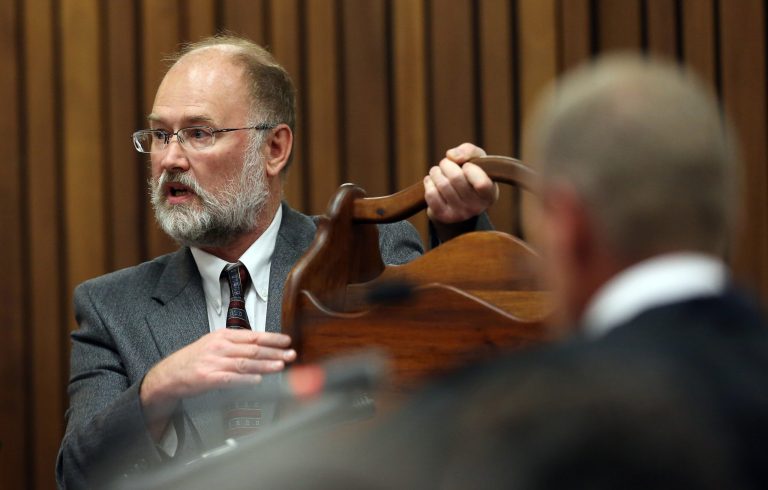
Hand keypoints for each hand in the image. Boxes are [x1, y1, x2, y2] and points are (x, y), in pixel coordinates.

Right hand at [140, 329, 294, 437]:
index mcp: (223, 336)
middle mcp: (220, 347)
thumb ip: (236, 345)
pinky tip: (257, 380)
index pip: (253, 336)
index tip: (287, 341)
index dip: (272, 338)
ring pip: (245, 362)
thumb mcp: (214, 344)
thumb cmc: (194, 360)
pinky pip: (231, 378)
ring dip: (265, 365)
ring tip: (280, 366)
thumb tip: (261, 346)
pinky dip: (245, 379)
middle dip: (275, 352)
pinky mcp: (208, 378)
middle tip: (291, 354)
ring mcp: (214, 362)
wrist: (169, 374)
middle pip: (253, 349)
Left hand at [424, 143, 496, 223]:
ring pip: (442, 184)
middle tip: (445, 164)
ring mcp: (460, 214)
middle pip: (455, 178)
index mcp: (490, 194)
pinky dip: (428, 183)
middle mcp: (477, 207)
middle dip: (446, 164)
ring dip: (435, 172)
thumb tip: (451, 156)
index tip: (467, 165)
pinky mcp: (444, 217)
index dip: (470, 168)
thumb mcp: (477, 160)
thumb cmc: (470, 175)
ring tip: (437, 171)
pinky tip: (431, 181)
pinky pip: (431, 195)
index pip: (481, 183)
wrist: (457, 201)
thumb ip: (469, 151)